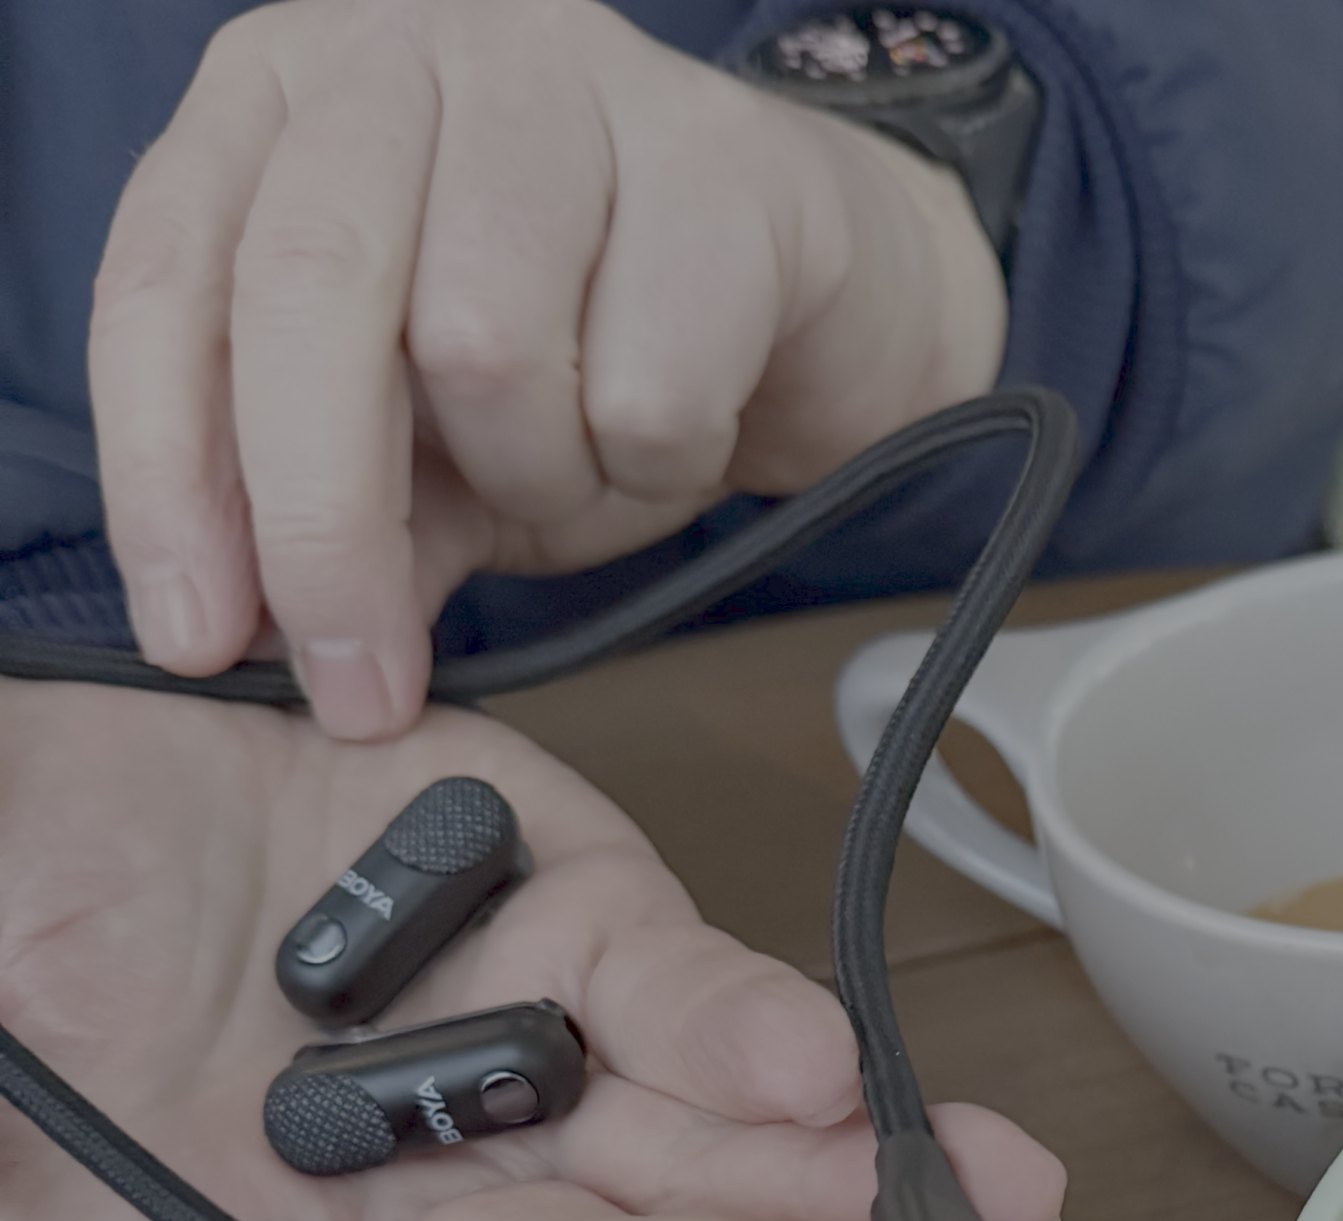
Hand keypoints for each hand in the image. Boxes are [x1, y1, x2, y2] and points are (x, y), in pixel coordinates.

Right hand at [0, 682, 1061, 1220]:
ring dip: (808, 1197)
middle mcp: (407, 1212)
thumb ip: (21, 1152)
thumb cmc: (17, 943)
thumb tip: (27, 1165)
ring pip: (682, 1165)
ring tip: (918, 1217)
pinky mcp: (588, 929)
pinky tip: (823, 1066)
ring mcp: (515, 1076)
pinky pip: (682, 994)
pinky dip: (749, 1029)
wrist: (79, 781)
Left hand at [89, 0, 1005, 738]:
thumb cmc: (607, 351)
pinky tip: (682, 440)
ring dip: (539, 479)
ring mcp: (567, 82)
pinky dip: (656, 468)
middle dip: (325, 527)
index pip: (167, 280)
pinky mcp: (720, 159)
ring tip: (588, 476)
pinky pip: (649, 387)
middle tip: (368, 686)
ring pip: (486, 343)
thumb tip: (255, 643)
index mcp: (284, 99)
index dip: (165, 476)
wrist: (828, 300)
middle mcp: (407, 51)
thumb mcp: (438, 451)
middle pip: (311, 298)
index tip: (198, 639)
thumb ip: (344, 520)